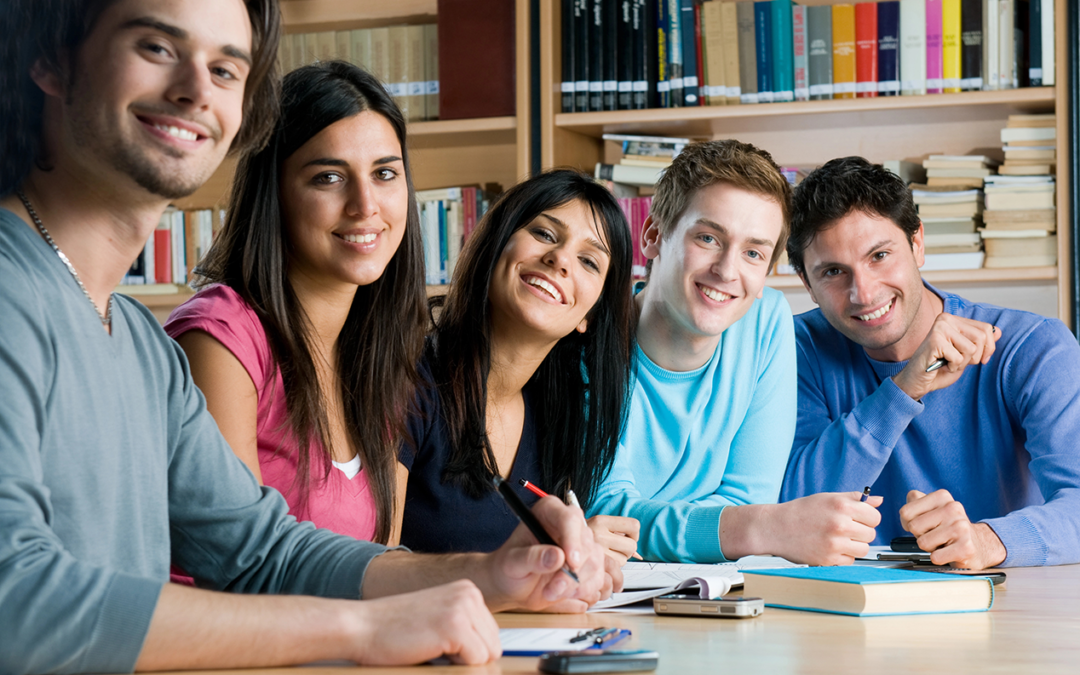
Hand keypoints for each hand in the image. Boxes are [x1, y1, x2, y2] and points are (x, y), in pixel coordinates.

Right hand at [350, 581, 499, 664]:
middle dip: (468, 657)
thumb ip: (466, 631)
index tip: (440, 644)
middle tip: (433, 648)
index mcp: (467, 590)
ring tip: (432, 649)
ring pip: (487, 655)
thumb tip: (494, 659)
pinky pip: (476, 661)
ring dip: (461, 662)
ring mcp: (463, 608)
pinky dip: (455, 668)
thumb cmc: (393, 630)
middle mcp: (469, 594)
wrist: (360, 627)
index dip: (468, 650)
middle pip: (493, 645)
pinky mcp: (455, 627)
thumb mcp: (438, 620)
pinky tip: (429, 651)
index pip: (491, 634)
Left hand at [483, 496, 606, 612]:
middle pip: (586, 543)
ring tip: (552, 592)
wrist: (513, 585)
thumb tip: (556, 557)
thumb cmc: (508, 567)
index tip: (571, 563)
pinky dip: (584, 590)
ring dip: (577, 584)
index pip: (569, 519)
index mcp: (548, 512)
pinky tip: (564, 594)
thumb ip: (531, 558)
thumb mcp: (512, 562)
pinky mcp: (589, 564)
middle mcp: (569, 524)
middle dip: (573, 572)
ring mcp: (582, 544)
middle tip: (554, 588)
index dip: (573, 540)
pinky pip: (599, 577)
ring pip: (595, 562)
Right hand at [587, 515, 640, 565]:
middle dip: (628, 548)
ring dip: (619, 559)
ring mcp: (596, 550)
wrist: (562, 544)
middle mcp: (597, 534)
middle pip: (632, 545)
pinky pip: (615, 569)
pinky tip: (603, 562)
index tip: (628, 536)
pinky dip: (613, 567)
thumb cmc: (584, 536)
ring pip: (625, 559)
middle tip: (617, 547)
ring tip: (607, 554)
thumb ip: (618, 534)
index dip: (634, 533)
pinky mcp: (595, 564)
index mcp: (600, 520)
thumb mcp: (599, 527)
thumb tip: (637, 554)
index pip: (634, 526)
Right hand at [764, 492, 882, 565]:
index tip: (859, 519)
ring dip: (855, 546)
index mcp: (841, 506)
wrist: (776, 527)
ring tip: (839, 539)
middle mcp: (840, 524)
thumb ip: (854, 498)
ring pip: (863, 549)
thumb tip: (878, 500)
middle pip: (871, 534)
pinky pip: (850, 560)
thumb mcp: (827, 498)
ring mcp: (835, 543)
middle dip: (861, 532)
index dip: (868, 518)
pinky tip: (831, 547)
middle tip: (845, 529)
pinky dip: (844, 556)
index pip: (874, 517)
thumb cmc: (801, 511)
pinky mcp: (829, 559)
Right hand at [892, 314, 1000, 400]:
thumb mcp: (965, 354)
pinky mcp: (935, 341)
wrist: (917, 381)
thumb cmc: (939, 368)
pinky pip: (959, 358)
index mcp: (953, 319)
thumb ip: (980, 342)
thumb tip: (998, 331)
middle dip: (975, 356)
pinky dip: (952, 367)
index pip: (987, 328)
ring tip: (947, 362)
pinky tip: (941, 365)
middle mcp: (945, 319)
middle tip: (958, 362)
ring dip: (962, 363)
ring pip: (972, 348)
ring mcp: (939, 328)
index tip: (979, 359)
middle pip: (981, 337)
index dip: (988, 348)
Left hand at [899, 490, 1006, 569]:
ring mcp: (961, 527)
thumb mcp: (931, 510)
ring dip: (930, 547)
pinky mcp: (966, 548)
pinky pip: (935, 557)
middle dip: (920, 535)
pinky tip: (949, 552)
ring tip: (943, 542)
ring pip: (923, 543)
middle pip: (913, 527)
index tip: (924, 524)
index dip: (909, 523)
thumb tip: (907, 508)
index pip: (905, 512)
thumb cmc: (948, 528)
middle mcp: (953, 508)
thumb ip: (914, 504)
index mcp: (942, 496)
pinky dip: (939, 558)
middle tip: (935, 535)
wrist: (979, 545)